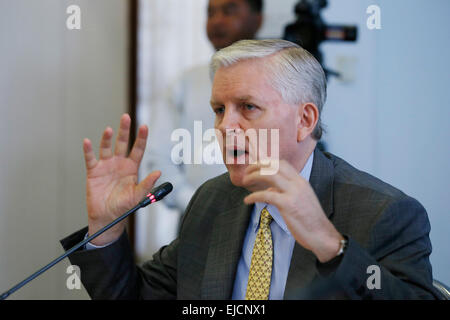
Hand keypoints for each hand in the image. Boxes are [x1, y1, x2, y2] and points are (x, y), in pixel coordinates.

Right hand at [83, 114, 160, 244]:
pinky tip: (87, 142)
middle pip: (122, 143)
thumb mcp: (138, 196)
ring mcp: (106, 166)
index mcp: (132, 167)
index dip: (141, 138)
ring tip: (109, 130)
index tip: (144, 126)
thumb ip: (147, 184)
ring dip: (107, 139)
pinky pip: (90, 158)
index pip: (138, 149)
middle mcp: (119, 163)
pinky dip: (88, 150)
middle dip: (124, 130)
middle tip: (126, 117)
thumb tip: (158, 173)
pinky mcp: (93, 171)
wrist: (106, 217)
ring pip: (106, 148)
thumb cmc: (123, 207)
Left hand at [242, 160, 342, 262]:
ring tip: (245, 181)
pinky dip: (254, 196)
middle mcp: (298, 184)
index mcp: (301, 182)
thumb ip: (286, 192)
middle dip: (258, 165)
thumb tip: (270, 188)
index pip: (283, 164)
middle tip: (247, 171)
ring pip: (270, 175)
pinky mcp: (288, 205)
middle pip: (275, 165)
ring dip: (254, 176)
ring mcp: (293, 193)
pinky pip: (266, 195)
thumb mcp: (300, 201)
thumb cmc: (311, 221)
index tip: (257, 166)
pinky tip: (247, 200)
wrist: (322, 235)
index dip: (267, 162)